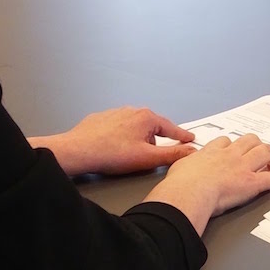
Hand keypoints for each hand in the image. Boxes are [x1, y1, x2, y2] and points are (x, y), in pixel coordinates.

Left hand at [29, 106, 196, 176]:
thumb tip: (190, 151)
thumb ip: (173, 154)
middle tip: (144, 159)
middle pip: (151, 129)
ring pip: (133, 128)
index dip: (181, 136)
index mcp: (146, 118)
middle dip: (151, 143)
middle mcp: (132, 111)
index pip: (171, 128)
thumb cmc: (112, 154)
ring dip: (134, 141)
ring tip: (124, 156)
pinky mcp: (101, 119)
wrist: (78, 151)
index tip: (189, 139)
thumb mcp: (148, 158)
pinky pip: (117, 129)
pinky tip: (112, 150)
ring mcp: (115, 113)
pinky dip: (119, 138)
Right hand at [144, 134, 269, 234]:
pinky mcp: (251, 183)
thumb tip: (184, 164)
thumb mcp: (179, 166)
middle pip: (249, 140)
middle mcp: (229, 155)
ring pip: (263, 151)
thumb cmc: (180, 184)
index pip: (225, 141)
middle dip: (256, 144)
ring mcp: (242, 167)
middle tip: (259, 152)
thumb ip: (186, 162)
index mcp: (211, 152)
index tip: (235, 150)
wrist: (189, 192)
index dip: (233, 145)